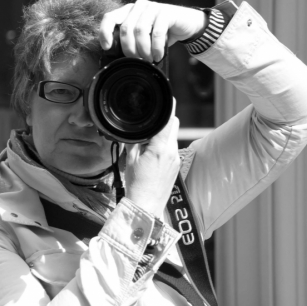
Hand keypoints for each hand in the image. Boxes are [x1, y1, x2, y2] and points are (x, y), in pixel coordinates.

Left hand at [99, 0, 207, 62]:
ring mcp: (152, 8)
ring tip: (149, 59)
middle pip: (125, 29)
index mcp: (128, 12)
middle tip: (138, 60)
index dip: (105, 33)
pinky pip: (157, 32)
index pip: (109, 18)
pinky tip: (158, 55)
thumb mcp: (143, 39)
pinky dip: (156, 47)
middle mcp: (138, 7)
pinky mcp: (166, 12)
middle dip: (130, 49)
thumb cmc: (161, 36)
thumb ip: (131, 42)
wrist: (185, 27)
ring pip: (140, 31)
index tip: (107, 47)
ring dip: (144, 50)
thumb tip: (117, 61)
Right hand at [124, 99, 179, 216]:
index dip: (169, 107)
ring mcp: (176, 160)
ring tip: (148, 143)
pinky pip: (172, 149)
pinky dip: (164, 146)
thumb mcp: (130, 160)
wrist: (146, 206)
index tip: (168, 99)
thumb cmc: (136, 185)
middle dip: (165, 120)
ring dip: (163, 135)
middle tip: (151, 123)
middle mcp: (172, 152)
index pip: (168, 121)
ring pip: (173, 137)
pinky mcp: (176, 166)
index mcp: (160, 148)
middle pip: (174, 125)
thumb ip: (134, 142)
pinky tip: (152, 154)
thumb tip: (136, 133)